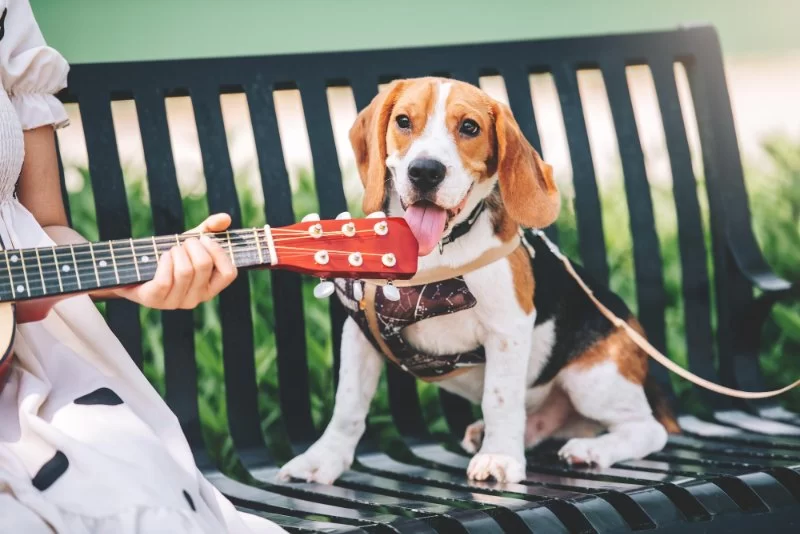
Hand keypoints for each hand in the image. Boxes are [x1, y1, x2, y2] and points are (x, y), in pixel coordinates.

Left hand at [114, 213, 237, 309]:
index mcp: (210, 287)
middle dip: (192, 245)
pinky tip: (162, 256)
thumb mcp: (190, 242)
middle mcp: (196, 298)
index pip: (229, 273)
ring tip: (171, 250)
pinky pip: (165, 280)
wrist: (134, 268)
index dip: (219, 251)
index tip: (205, 238)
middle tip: (183, 243)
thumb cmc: (169, 256)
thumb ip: (209, 229)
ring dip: (176, 251)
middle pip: (203, 265)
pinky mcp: (155, 300)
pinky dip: (164, 261)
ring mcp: (176, 302)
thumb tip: (226, 218)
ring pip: (185, 271)